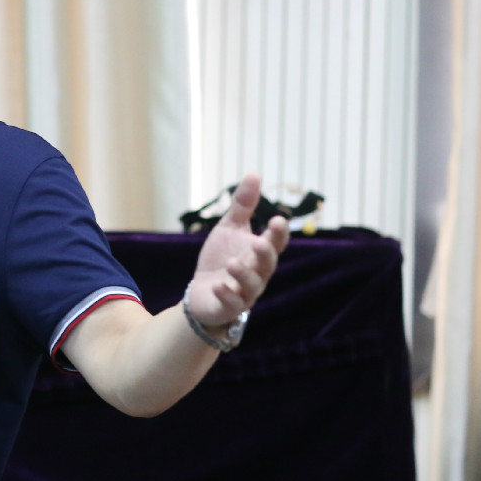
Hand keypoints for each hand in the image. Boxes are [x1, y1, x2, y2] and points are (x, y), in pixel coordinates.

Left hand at [185, 173, 288, 327]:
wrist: (202, 294)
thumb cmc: (221, 258)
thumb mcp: (229, 228)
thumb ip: (242, 205)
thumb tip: (254, 173)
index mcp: (260, 253)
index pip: (275, 242)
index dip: (278, 233)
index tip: (278, 219)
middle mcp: (258, 274)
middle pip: (268, 265)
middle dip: (265, 254)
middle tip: (260, 241)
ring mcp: (244, 292)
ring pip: (251, 285)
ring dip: (243, 274)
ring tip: (232, 262)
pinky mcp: (228, 307)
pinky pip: (232, 303)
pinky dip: (226, 294)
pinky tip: (218, 285)